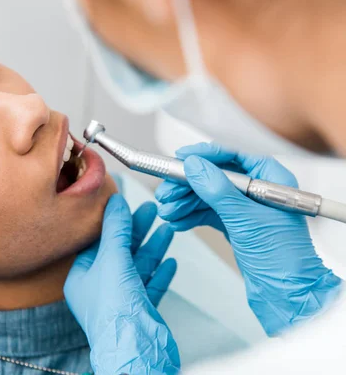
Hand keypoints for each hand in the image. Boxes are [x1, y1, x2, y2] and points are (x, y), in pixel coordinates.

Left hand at [65, 194, 179, 374]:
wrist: (136, 350)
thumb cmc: (115, 311)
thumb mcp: (113, 260)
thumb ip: (116, 230)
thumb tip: (115, 203)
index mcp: (81, 278)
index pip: (97, 242)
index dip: (113, 222)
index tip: (126, 205)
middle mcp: (99, 290)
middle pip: (120, 252)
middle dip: (137, 231)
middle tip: (151, 210)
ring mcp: (120, 301)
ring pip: (138, 267)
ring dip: (153, 247)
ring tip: (166, 228)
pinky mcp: (140, 312)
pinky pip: (150, 286)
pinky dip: (160, 272)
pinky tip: (170, 261)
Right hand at [155, 142, 342, 335]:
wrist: (288, 297)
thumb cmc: (283, 260)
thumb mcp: (246, 220)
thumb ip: (218, 190)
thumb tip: (195, 165)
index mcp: (272, 180)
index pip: (233, 157)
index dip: (204, 156)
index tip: (180, 158)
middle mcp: (258, 191)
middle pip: (214, 176)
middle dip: (187, 185)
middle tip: (166, 193)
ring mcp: (245, 209)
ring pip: (207, 196)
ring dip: (184, 202)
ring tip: (167, 212)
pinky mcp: (236, 226)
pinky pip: (207, 213)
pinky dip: (190, 216)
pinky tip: (177, 222)